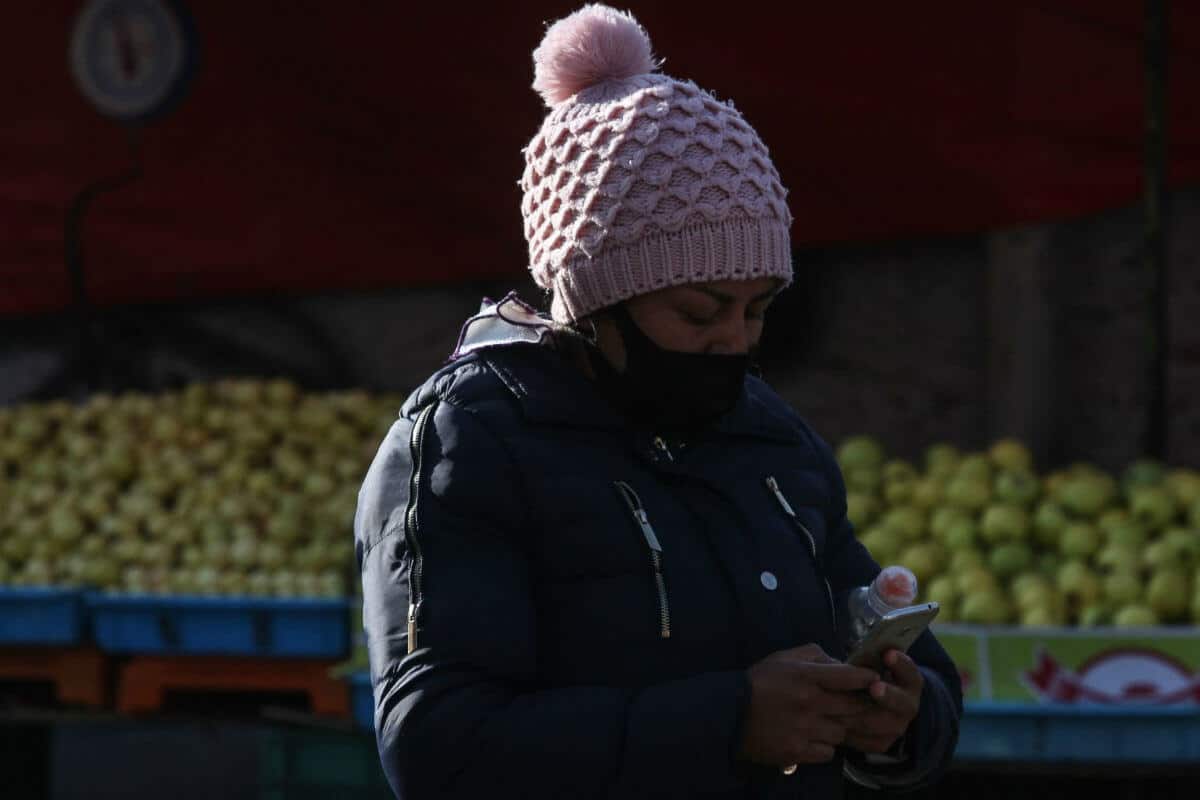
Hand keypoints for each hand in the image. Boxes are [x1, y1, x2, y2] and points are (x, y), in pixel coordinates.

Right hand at [738, 644, 877, 766]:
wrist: (731, 713)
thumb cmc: (760, 681)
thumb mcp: (784, 658)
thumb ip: (814, 655)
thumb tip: (839, 663)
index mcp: (806, 676)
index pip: (849, 677)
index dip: (866, 678)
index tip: (874, 679)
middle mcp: (810, 703)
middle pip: (854, 707)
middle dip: (863, 705)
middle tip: (865, 704)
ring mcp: (805, 729)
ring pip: (842, 731)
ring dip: (841, 726)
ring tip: (832, 721)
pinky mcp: (799, 751)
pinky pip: (829, 752)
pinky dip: (827, 745)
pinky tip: (817, 737)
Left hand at [841, 649, 923, 754]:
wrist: (868, 704)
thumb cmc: (866, 674)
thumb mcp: (870, 661)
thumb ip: (867, 655)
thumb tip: (850, 650)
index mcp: (909, 681)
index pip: (910, 672)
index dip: (901, 664)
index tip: (888, 654)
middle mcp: (908, 706)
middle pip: (902, 703)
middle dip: (888, 695)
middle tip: (875, 687)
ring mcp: (896, 727)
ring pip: (882, 725)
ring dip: (864, 716)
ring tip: (843, 708)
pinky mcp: (881, 743)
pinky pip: (866, 741)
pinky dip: (850, 733)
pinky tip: (833, 723)